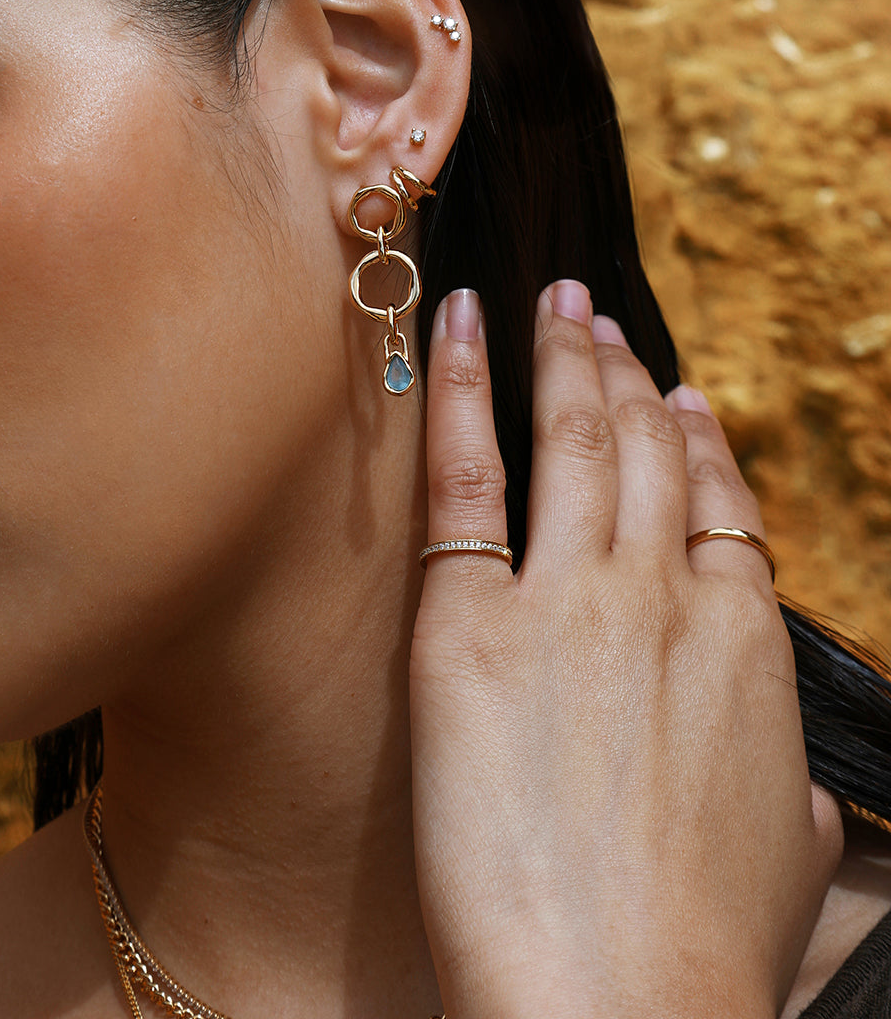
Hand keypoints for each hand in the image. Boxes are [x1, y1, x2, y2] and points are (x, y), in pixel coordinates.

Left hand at [409, 282, 841, 1018]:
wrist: (621, 1006)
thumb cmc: (701, 953)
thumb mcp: (788, 852)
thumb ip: (790, 791)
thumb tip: (795, 790)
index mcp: (745, 642)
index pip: (720, 506)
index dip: (696, 444)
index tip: (678, 400)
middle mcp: (666, 596)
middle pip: (648, 452)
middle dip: (625, 373)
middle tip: (599, 319)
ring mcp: (571, 598)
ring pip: (576, 441)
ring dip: (566, 360)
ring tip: (553, 306)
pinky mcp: (469, 625)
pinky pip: (469, 475)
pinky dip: (463, 387)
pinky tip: (461, 323)